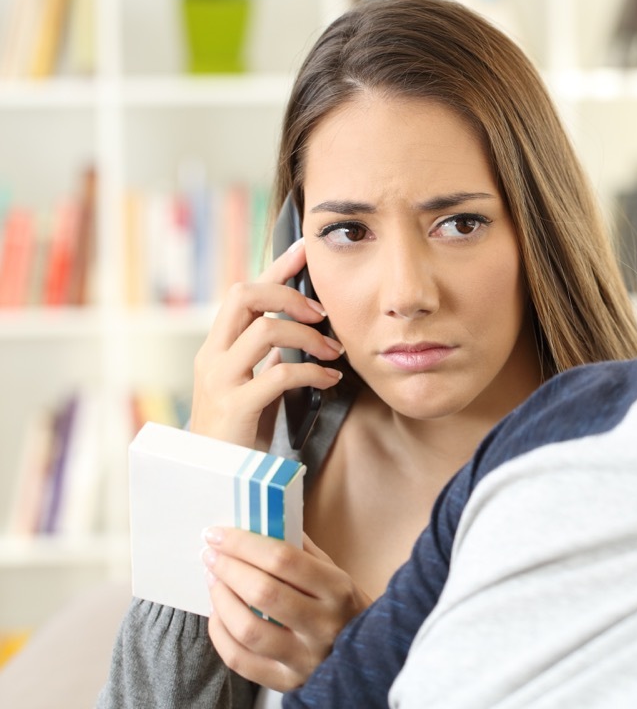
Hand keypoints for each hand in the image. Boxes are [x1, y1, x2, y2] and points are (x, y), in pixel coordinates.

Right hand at [190, 239, 344, 446]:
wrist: (214, 478)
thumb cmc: (238, 431)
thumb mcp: (251, 383)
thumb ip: (266, 356)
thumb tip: (295, 332)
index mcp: (217, 346)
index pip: (245, 291)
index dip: (276, 267)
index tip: (306, 248)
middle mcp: (212, 355)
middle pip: (243, 295)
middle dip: (287, 293)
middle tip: (321, 312)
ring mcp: (220, 380)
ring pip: (264, 330)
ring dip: (308, 335)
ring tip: (335, 352)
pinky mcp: (235, 406)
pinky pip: (278, 374)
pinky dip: (312, 371)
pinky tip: (330, 378)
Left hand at [203, 528, 372, 691]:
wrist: (367, 656)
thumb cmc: (343, 607)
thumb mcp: (334, 573)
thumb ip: (300, 551)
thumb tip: (259, 525)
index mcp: (337, 589)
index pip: (284, 559)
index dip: (245, 544)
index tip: (219, 533)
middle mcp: (323, 624)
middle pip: (263, 592)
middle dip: (228, 568)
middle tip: (211, 555)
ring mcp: (305, 657)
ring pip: (248, 628)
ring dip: (221, 600)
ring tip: (213, 581)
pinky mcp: (287, 682)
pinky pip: (240, 659)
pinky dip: (220, 633)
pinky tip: (218, 614)